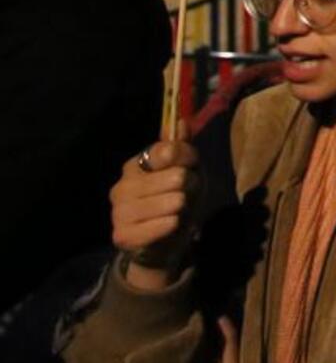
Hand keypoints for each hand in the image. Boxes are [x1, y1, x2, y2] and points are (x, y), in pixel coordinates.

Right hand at [111, 126, 200, 288]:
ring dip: (180, 206)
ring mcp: (118, 212)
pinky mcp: (121, 235)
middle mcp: (121, 186)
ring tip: (179, 209)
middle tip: (185, 194)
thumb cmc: (176, 200)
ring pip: (165, 202)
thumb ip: (182, 149)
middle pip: (173, 178)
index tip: (190, 166)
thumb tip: (181, 122)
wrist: (166, 240)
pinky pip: (152, 227)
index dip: (186, 158)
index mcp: (136, 165)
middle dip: (188, 186)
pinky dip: (167, 225)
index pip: (166, 151)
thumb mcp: (187, 171)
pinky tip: (172, 223)